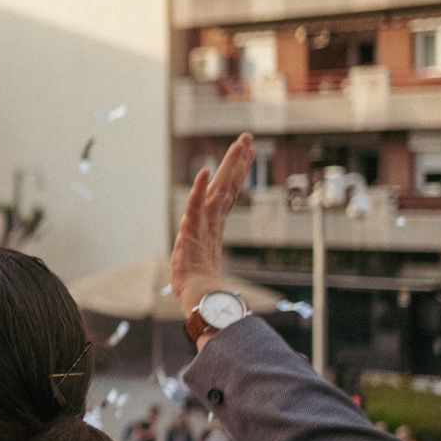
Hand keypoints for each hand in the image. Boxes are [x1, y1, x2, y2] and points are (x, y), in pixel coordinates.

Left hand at [171, 132, 255, 325]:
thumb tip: (214, 256)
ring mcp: (204, 225)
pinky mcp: (193, 232)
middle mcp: (212, 221)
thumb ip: (207, 254)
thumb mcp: (202, 261)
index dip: (235, 173)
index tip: (245, 154)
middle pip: (228, 185)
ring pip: (218, 189)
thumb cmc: (201, 288)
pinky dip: (199, 190)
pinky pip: (195, 207)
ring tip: (239, 145)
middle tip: (246, 139)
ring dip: (228, 167)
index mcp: (214, 226)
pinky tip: (203, 173)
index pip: (227, 193)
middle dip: (237, 162)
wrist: (202, 300)